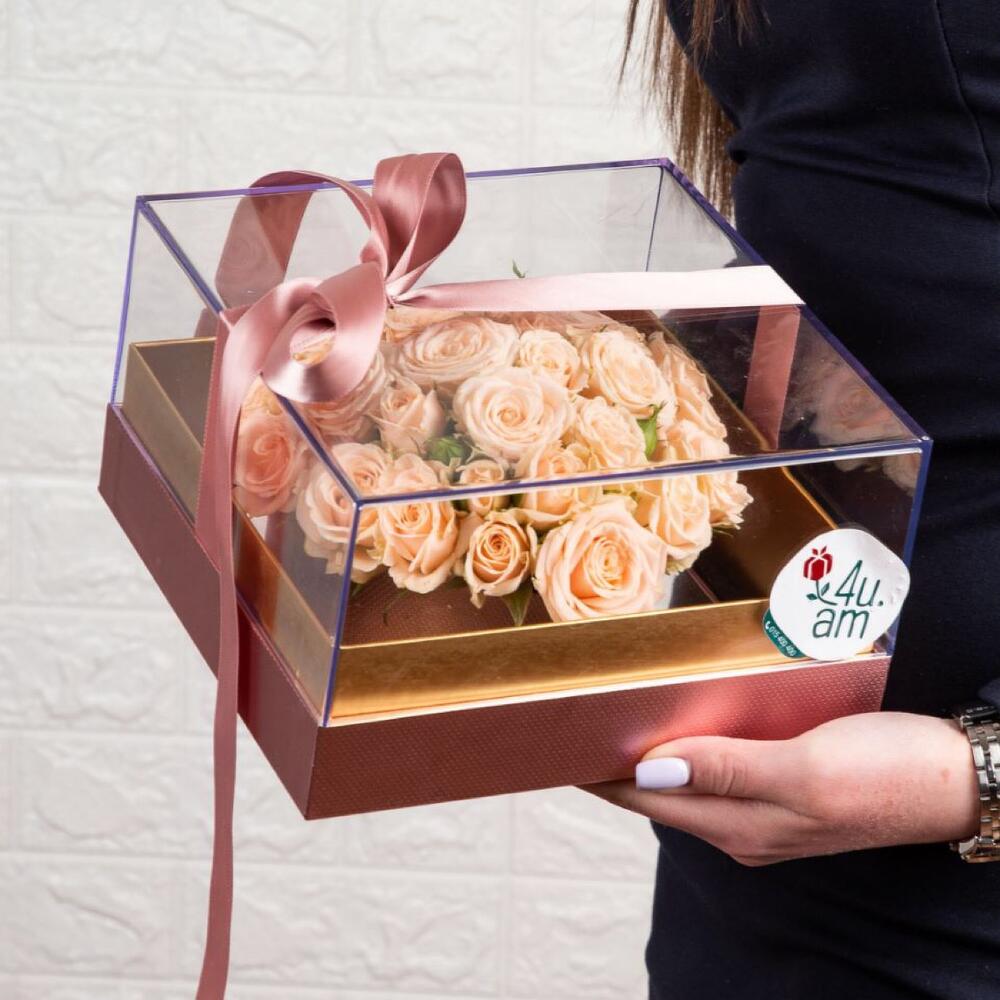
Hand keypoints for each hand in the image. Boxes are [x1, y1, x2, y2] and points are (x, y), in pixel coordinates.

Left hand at [584, 712, 980, 865]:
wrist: (954, 779)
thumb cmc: (885, 773)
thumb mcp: (802, 771)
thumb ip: (726, 770)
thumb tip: (652, 771)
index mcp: (741, 825)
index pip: (648, 798)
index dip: (603, 773)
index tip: (563, 744)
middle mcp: (745, 824)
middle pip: (663, 792)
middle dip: (619, 763)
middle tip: (581, 723)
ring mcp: (767, 809)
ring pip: (691, 780)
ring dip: (655, 753)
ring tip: (619, 720)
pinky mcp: (788, 786)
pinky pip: (723, 769)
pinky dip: (695, 746)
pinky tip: (689, 722)